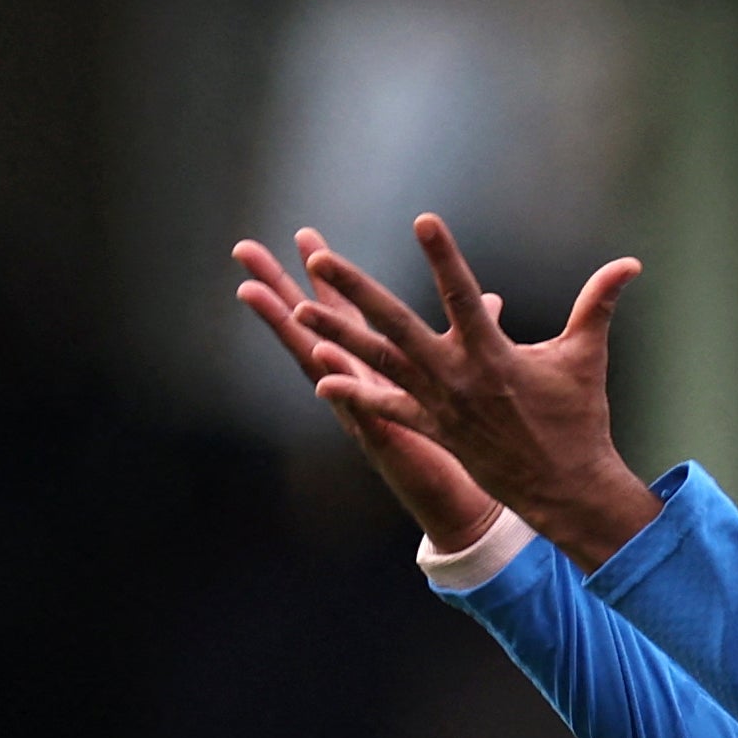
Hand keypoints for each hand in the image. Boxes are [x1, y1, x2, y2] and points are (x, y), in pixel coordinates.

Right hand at [230, 237, 500, 551]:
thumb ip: (473, 337)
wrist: (463, 501)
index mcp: (377, 367)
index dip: (325, 277)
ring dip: (288, 328)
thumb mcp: (466, 378)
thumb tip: (493, 300)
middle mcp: (358, 385)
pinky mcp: (384, 439)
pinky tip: (320, 360)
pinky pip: (357, 408)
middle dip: (279, 289)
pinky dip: (340, 386)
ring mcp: (362, 412)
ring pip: (316, 363)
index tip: (305, 236)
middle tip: (245, 250)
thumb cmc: (462, 441)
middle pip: (311, 328)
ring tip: (255, 294)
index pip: (345, 313)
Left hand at [285, 214, 661, 566]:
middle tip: (323, 260)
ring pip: (378, 363)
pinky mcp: (434, 430)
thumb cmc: (578, 418)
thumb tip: (632, 264)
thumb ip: (599, 304)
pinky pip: (387, 410)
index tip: (424, 220)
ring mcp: (439, 405)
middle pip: (396, 326)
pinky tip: (320, 379)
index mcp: (492, 354)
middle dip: (357, 291)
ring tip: (300, 310)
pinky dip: (355, 396)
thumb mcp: (585, 357)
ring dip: (337, 336)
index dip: (443, 256)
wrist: (565, 488)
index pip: (462, 294)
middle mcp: (457, 377)